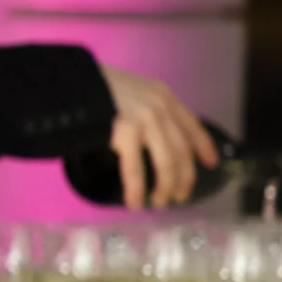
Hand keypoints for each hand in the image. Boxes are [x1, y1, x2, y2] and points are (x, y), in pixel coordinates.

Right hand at [101, 66, 217, 208]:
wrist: (69, 79)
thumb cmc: (91, 86)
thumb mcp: (128, 90)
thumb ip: (141, 107)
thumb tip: (142, 136)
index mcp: (162, 95)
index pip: (192, 125)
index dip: (204, 146)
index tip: (211, 163)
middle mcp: (160, 107)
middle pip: (182, 150)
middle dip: (184, 178)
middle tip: (179, 196)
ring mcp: (145, 119)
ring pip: (166, 163)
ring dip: (164, 187)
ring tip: (159, 202)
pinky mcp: (126, 132)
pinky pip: (135, 169)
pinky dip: (136, 190)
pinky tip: (135, 202)